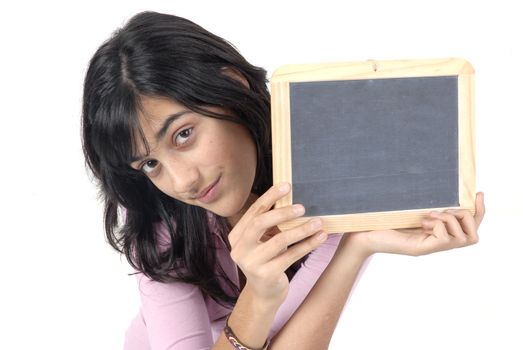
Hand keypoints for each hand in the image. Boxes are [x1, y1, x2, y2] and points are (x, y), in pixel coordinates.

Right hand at [228, 183, 325, 303]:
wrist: (265, 293)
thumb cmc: (267, 259)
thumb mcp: (263, 240)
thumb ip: (269, 223)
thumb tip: (289, 196)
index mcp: (236, 236)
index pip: (254, 212)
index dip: (270, 196)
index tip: (287, 185)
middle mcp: (239, 249)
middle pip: (260, 223)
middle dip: (282, 212)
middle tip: (302, 207)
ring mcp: (251, 263)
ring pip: (279, 240)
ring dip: (301, 229)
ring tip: (318, 222)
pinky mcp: (266, 275)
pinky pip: (291, 255)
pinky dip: (307, 245)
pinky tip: (320, 237)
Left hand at [342, 192, 484, 257]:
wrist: (361, 232)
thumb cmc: (381, 218)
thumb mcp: (407, 205)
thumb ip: (424, 199)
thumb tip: (437, 179)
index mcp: (437, 231)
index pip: (470, 227)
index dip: (479, 212)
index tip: (479, 192)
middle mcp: (437, 242)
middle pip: (474, 236)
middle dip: (468, 217)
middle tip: (444, 209)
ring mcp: (430, 247)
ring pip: (463, 238)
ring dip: (451, 220)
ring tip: (429, 215)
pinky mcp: (421, 249)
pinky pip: (445, 239)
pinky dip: (439, 225)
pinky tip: (423, 221)